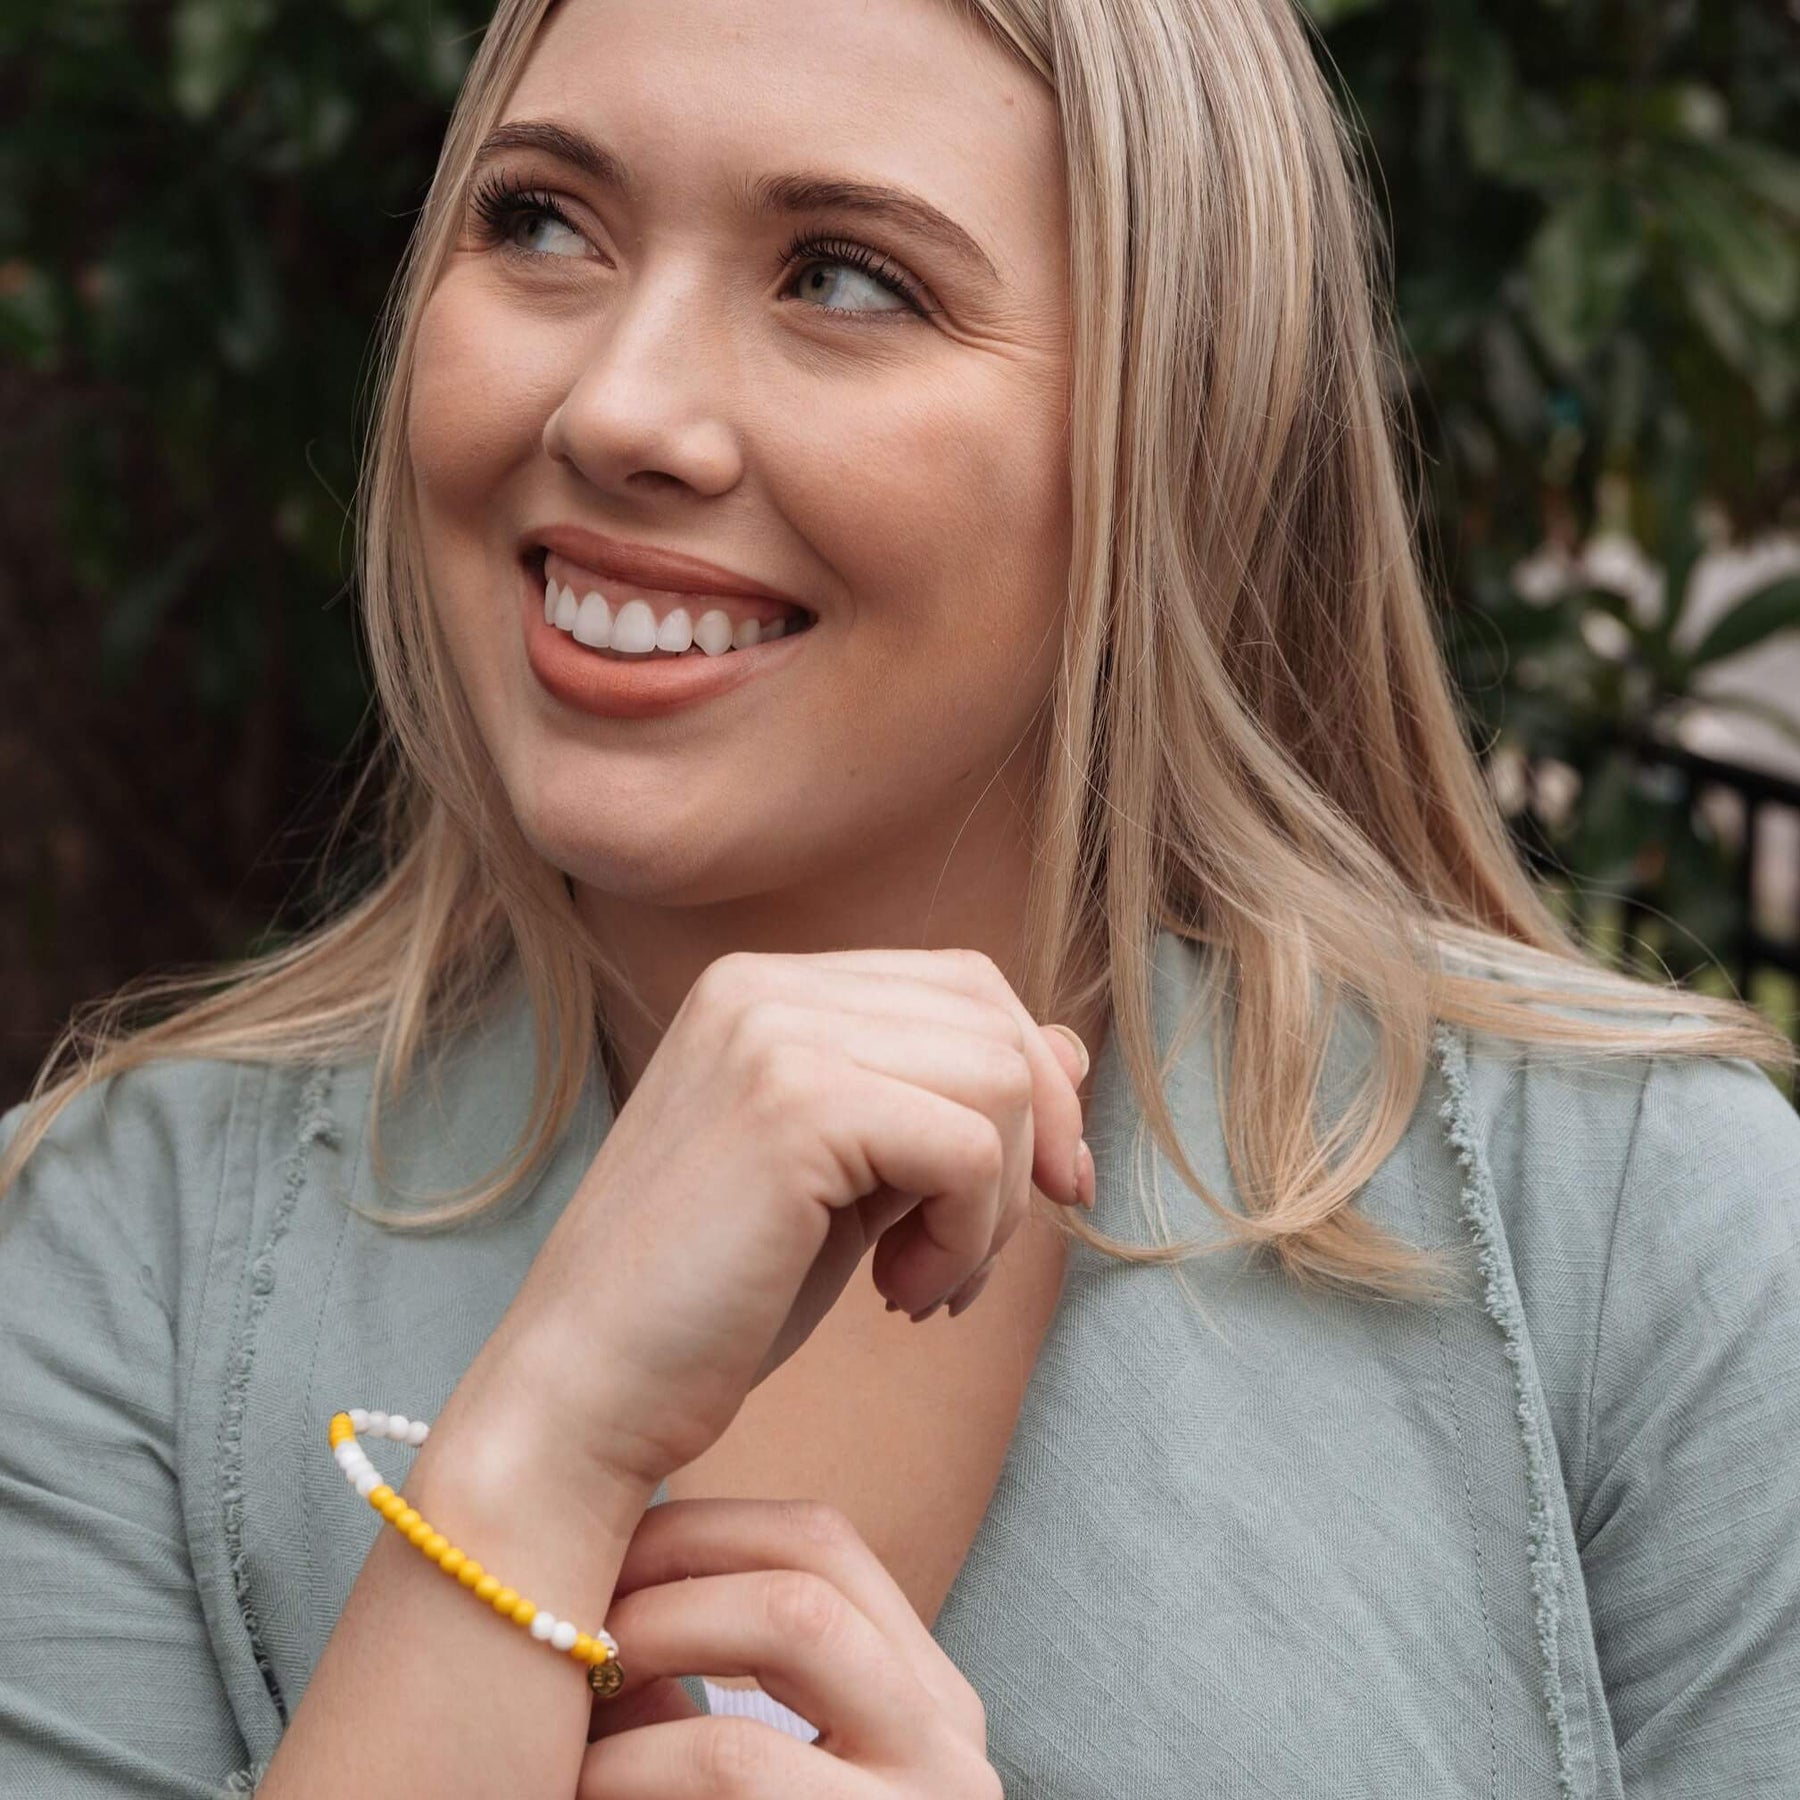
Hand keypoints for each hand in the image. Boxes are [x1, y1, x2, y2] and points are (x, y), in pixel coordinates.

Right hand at [488, 947, 1092, 1491]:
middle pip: (993, 1018)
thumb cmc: (717, 1300)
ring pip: (998, 1079)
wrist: (585, 1395)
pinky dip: (968, 1237)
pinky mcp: (791, 1105)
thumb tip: (1072, 1047)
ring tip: (920, 1281)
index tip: (1035, 1194)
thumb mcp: (855, 1181)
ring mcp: (771, 1033)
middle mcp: (762, 984)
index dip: (1029, 1088)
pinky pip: (970, 1150)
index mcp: (765, 988)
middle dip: (1029, 1142)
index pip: (963, 986)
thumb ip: (943, 1102)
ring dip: (993, 1207)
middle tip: (971, 1254)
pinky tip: (901, 1293)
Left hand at [576, 1497, 1002, 1798]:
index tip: (599, 1557)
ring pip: (794, 1621)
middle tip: (570, 1598)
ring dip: (655, 1631)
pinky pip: (739, 1758)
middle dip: (676, 1557)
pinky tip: (578, 1782)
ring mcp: (936, 1794)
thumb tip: (596, 1595)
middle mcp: (951, 1733)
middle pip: (816, 1557)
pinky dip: (634, 1758)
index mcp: (920, 1701)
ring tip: (571, 1678)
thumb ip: (692, 1699)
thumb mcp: (744, 1783)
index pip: (825, 1543)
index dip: (699, 1527)